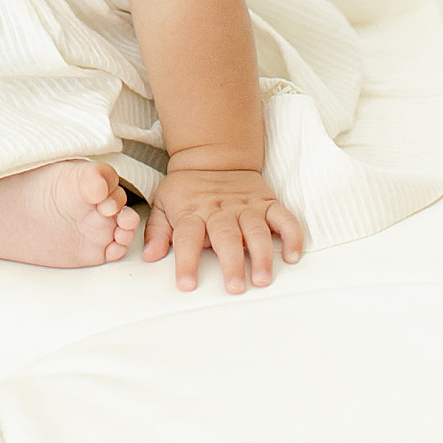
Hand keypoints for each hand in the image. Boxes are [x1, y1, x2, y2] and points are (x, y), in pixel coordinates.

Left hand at [142, 168, 302, 292]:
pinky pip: (284, 217)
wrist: (213, 155)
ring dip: (262, 254)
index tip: (187, 285)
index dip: (186, 261)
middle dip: (232, 262)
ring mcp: (246, 206)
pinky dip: (292, 235)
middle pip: (226, 235)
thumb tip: (150, 256)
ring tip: (262, 278)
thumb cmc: (187, 189)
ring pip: (256, 229)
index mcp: (192, 211)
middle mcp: (220, 210)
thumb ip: (157, 231)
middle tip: (235, 287)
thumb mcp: (164, 203)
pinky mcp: (266, 202)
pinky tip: (293, 255)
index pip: (187, 237)